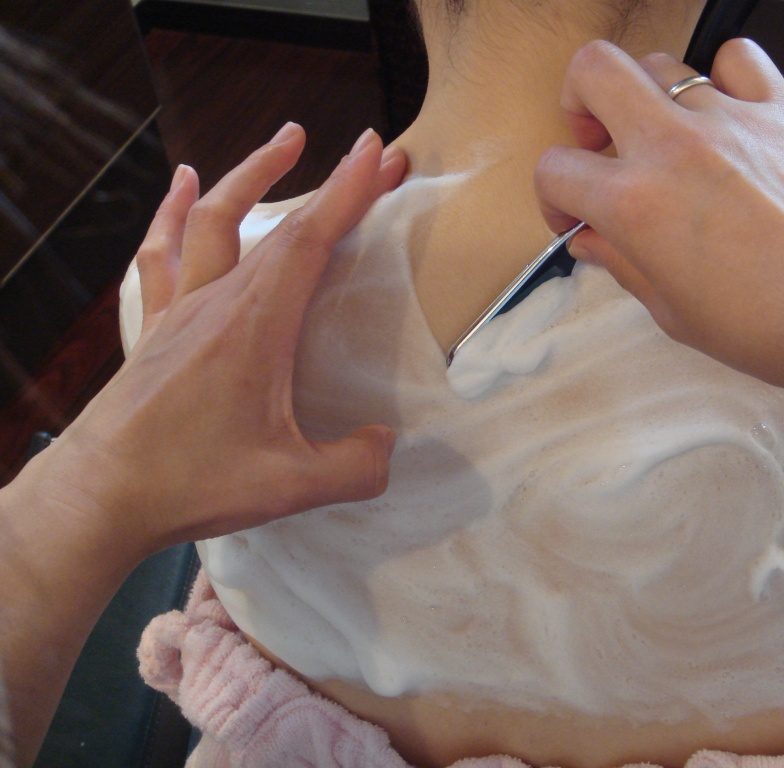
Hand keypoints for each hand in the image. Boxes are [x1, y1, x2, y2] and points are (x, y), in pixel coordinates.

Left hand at [30, 123, 406, 556]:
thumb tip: (387, 445)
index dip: (348, 192)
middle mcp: (216, 303)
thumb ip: (355, 466)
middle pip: (277, 223)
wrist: (99, 496)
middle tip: (369, 150)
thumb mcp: (291, 486)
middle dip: (328, 181)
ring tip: (282, 142)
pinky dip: (175, 214)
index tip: (377, 150)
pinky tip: (182, 190)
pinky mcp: (154, 329)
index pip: (309, 241)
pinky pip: (164, 255)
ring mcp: (179, 311)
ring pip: (212, 220)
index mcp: (255, 326)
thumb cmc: (191, 482)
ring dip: (250, 175)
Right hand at [534, 39, 783, 391]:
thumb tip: (590, 240)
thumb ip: (621, 264)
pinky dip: (723, 77)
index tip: (575, 217)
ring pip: (660, 63)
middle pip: (593, 72)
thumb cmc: (766, 325)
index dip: (553, 196)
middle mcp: (673, 146)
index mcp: (634, 203)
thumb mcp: (671, 310)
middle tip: (599, 141)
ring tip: (667, 138)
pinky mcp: (781, 111)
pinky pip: (738, 58)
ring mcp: (730, 119)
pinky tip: (729, 114)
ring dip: (647, 97)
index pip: (556, 170)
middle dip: (580, 103)